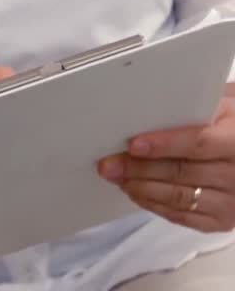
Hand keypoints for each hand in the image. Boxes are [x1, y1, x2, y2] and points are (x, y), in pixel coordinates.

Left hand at [99, 87, 234, 233]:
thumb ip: (192, 111)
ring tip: (117, 177)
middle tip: (108, 164)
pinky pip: (182, 216)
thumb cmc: (232, 126)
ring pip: (178, 197)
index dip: (164, 145)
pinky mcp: (222, 221)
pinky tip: (134, 192)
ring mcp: (232, 202)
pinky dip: (153, 205)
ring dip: (141, 188)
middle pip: (181, 173)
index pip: (198, 144)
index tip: (132, 145)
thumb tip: (144, 110)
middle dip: (139, 168)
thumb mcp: (223, 109)